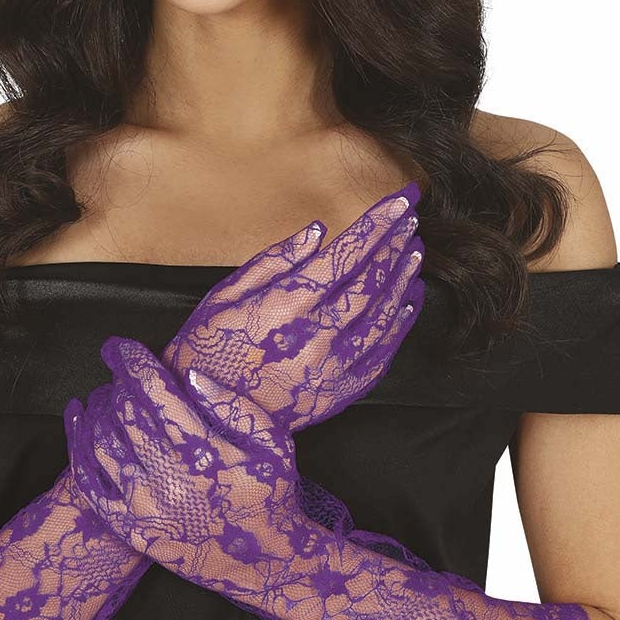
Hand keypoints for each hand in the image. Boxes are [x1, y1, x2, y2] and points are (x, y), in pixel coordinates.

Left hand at [67, 335, 406, 598]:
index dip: (132, 362)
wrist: (266, 563)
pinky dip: (77, 447)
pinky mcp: (133, 531)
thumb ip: (232, 406)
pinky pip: (90, 484)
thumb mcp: (272, 443)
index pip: (154, 393)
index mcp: (204, 453)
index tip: (120, 345)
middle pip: (124, 415)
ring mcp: (147, 508)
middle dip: (116, 384)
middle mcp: (170, 480)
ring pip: (103, 445)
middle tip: (118, 371)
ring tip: (104, 394)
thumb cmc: (271, 493)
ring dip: (97, 411)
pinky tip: (76, 420)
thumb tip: (189, 375)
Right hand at [162, 181, 425, 431]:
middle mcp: (318, 334)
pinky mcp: (339, 392)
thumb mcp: (224, 296)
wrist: (205, 417)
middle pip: (371, 280)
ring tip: (415, 252)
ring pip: (383, 315)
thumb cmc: (207, 349)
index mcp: (288, 304)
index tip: (400, 201)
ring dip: (402, 279)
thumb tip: (317, 232)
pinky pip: (381, 354)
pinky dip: (398, 325)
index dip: (378, 224)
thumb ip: (274, 261)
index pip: (347, 253)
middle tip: (412, 218)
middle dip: (395, 244)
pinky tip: (407, 302)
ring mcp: (333, 366)